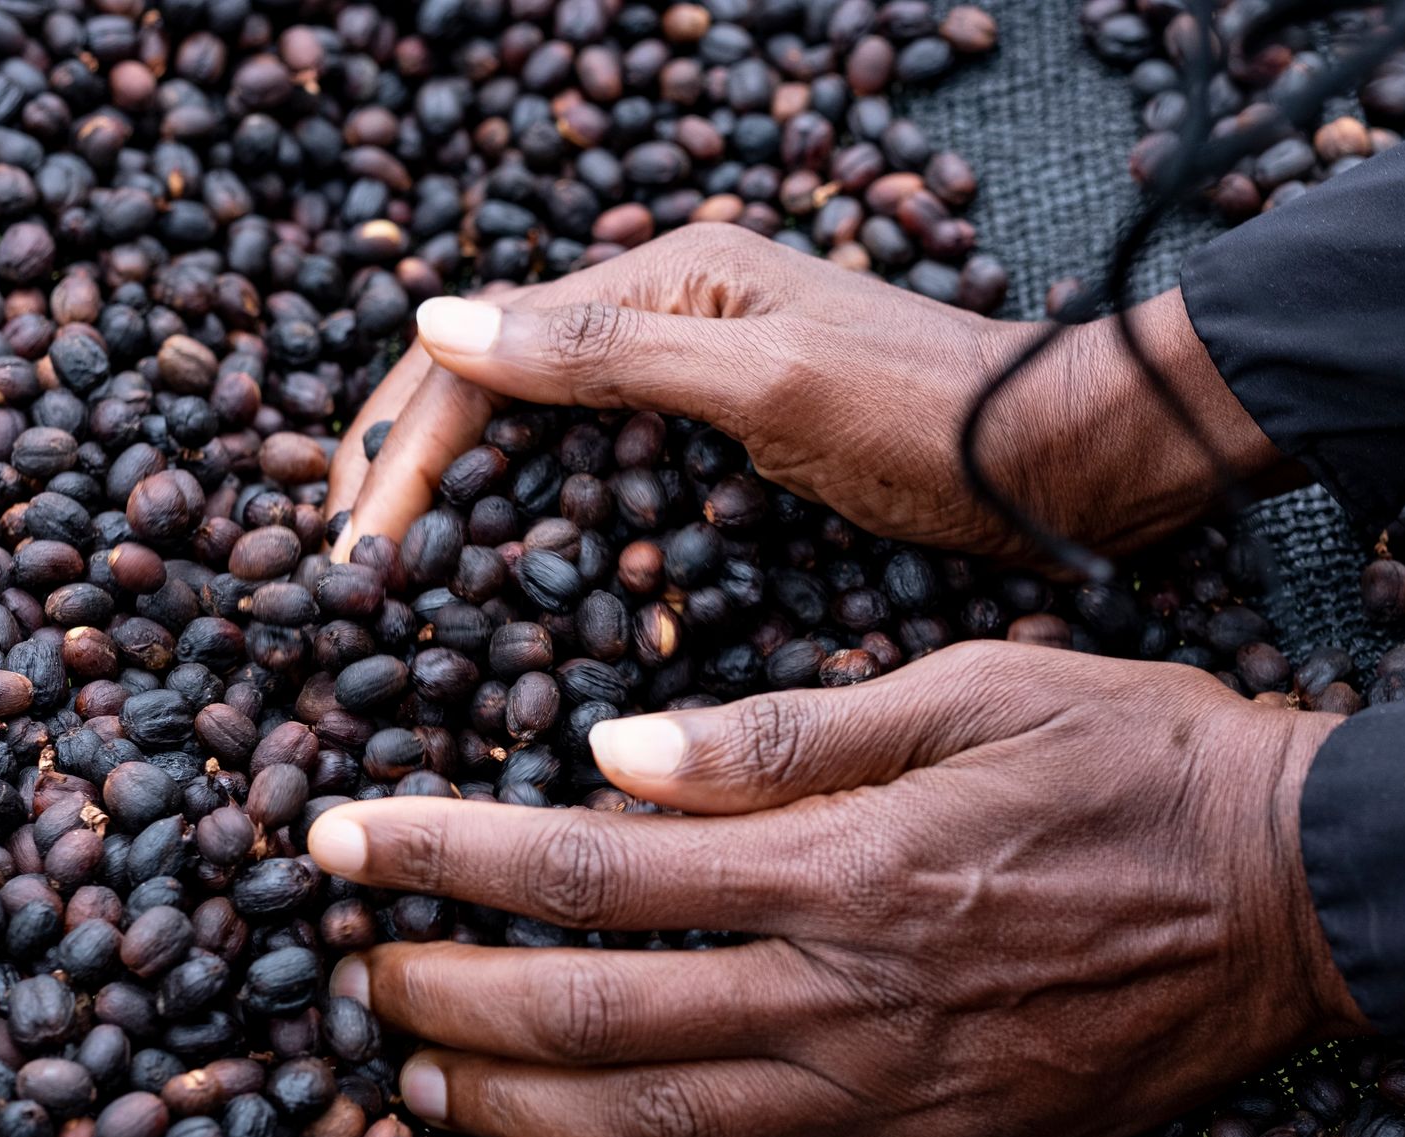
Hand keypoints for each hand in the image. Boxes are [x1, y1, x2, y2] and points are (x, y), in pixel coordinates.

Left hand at [308, 642, 1365, 1136]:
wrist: (1296, 887)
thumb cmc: (1135, 756)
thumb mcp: (967, 687)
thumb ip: (784, 737)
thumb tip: (613, 758)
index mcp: (842, 865)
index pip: (587, 871)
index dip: (441, 857)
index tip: (338, 845)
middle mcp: (846, 998)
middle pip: (591, 1021)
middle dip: (442, 1001)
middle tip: (353, 977)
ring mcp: (892, 1100)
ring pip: (655, 1135)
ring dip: (510, 1119)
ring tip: (414, 1086)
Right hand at [324, 224, 1276, 564]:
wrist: (1057, 461)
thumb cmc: (928, 414)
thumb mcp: (766, 380)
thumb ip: (609, 353)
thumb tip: (438, 323)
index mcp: (664, 281)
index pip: (486, 351)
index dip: (406, 445)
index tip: (351, 547)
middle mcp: (664, 318)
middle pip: (494, 389)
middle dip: (414, 473)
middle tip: (347, 573)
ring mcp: (693, 381)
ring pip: (540, 438)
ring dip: (472, 504)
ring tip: (406, 583)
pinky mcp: (724, 441)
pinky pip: (606, 479)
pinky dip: (559, 530)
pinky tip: (536, 587)